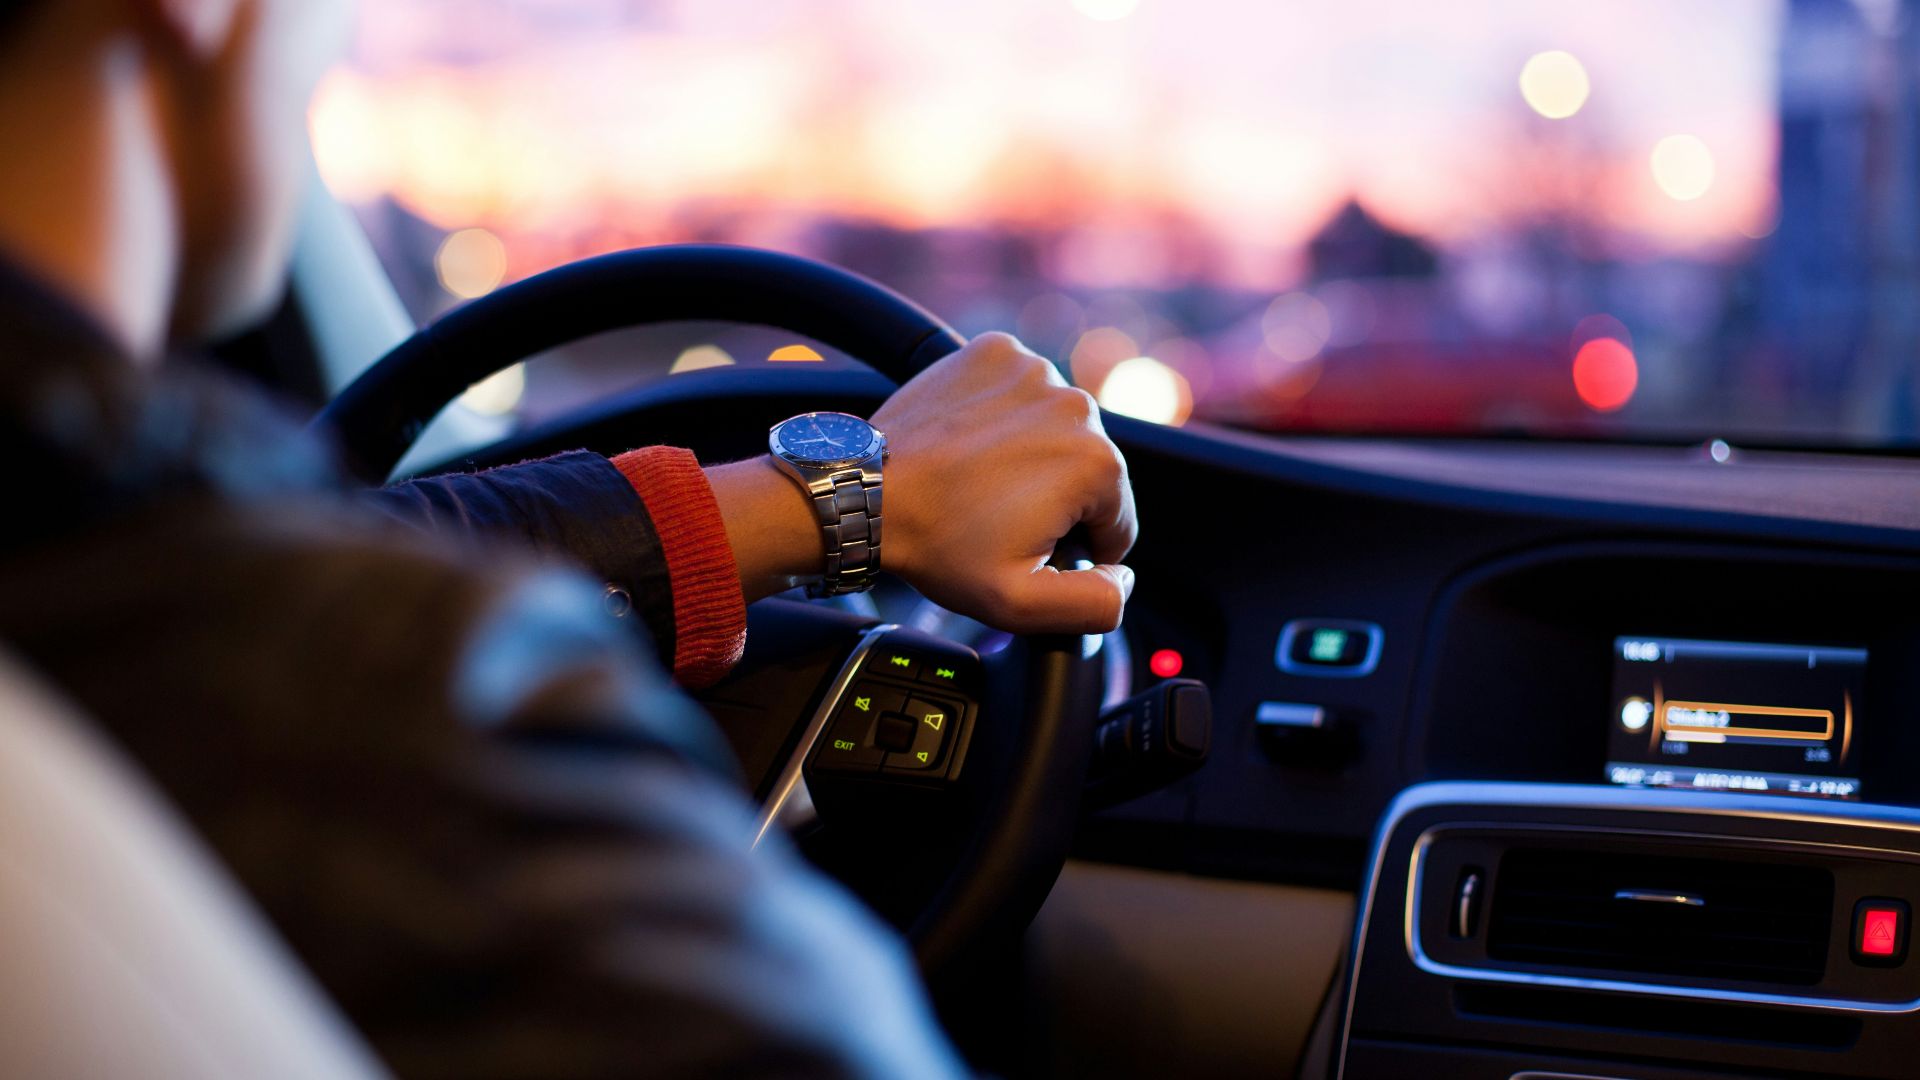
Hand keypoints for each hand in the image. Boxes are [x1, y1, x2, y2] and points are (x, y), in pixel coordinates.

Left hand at [708, 333, 1137, 633]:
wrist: (867, 492)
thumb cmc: (938, 545)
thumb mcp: (1022, 604)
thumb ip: (1096, 603)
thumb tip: (1125, 578)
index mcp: (1097, 464)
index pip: (1117, 521)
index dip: (1076, 548)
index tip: (1027, 547)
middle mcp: (1076, 405)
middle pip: (1089, 470)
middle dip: (1054, 498)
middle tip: (996, 517)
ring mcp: (1034, 370)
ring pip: (1056, 428)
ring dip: (1032, 454)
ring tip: (980, 481)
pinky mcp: (996, 351)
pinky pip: (1021, 390)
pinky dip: (1005, 414)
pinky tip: (972, 443)